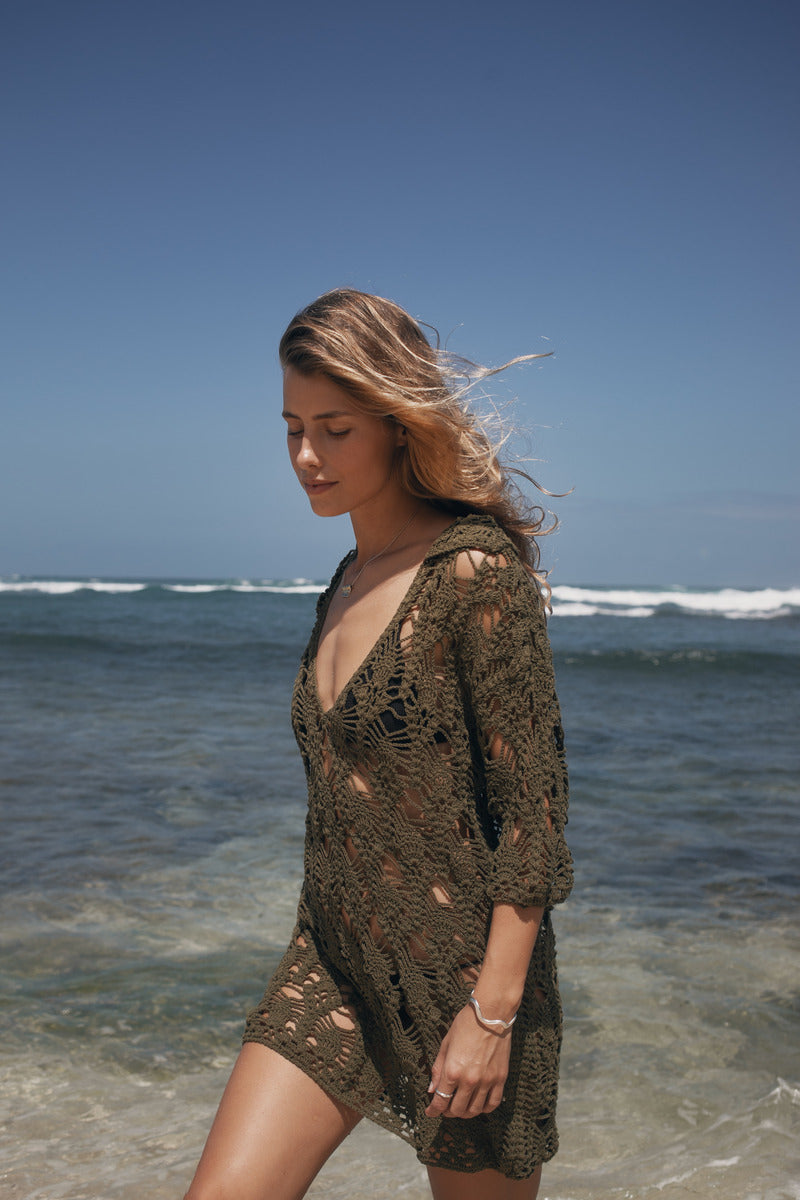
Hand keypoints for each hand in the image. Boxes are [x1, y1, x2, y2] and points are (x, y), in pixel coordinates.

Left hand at [424, 1002, 510, 1118]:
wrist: (491, 1013)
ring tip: (461, 1107)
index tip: (431, 1112)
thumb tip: (432, 1089)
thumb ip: (438, 1068)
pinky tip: (478, 1105)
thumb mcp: (446, 1044)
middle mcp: (469, 1080)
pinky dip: (484, 1109)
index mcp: (452, 1070)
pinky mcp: (500, 1078)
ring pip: (475, 1110)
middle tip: (445, 1108)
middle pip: (457, 1109)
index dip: (433, 1110)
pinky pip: (493, 1103)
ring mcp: (486, 1081)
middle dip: (448, 1112)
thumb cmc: (466, 1024)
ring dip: (465, 1113)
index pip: (440, 1100)